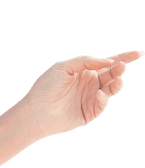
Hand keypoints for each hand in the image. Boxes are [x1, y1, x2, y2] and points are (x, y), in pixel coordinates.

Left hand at [17, 50, 142, 138]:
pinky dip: (103, 98)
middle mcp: (90, 84)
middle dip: (119, 69)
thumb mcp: (63, 67)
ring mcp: (90, 99)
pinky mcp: (88, 113)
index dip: (124, 58)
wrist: (34, 112)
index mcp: (85, 72)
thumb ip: (85, 60)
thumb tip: (107, 61)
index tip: (139, 54)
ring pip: (112, 89)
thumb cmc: (44, 88)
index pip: (109, 63)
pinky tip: (98, 94)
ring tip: (117, 79)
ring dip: (117, 83)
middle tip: (120, 68)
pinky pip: (102, 104)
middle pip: (113, 74)